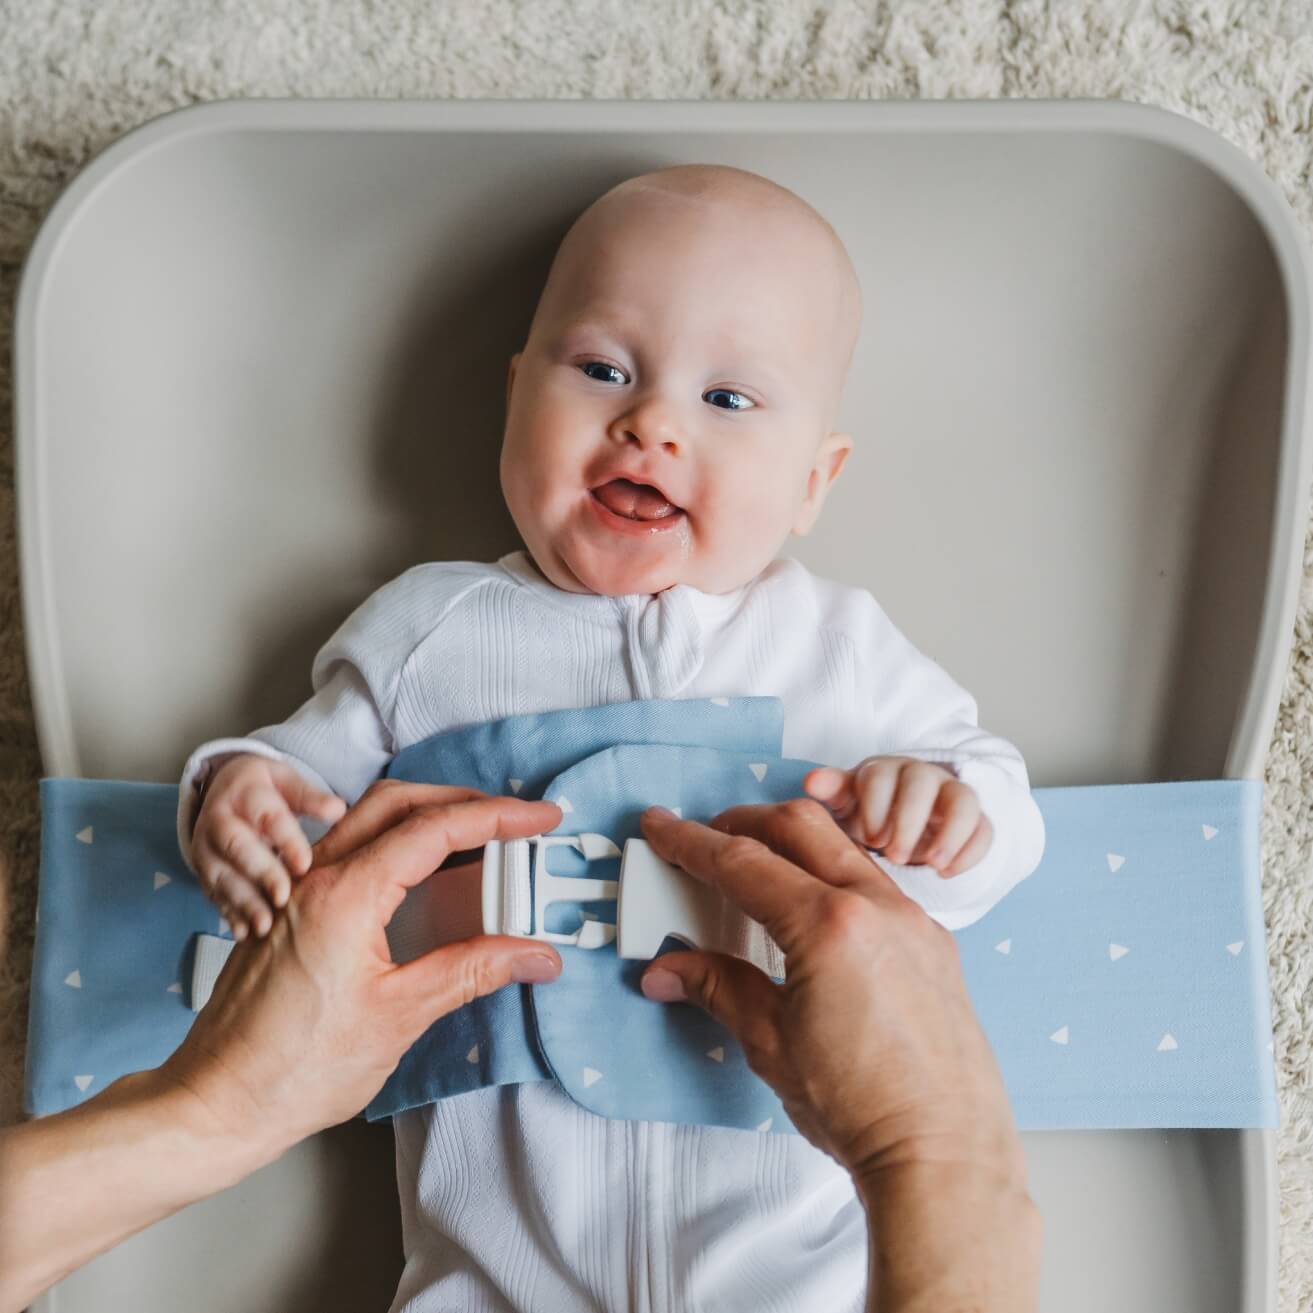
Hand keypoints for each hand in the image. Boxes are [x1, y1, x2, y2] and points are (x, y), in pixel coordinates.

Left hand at [162, 780, 563, 1155]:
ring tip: (476, 837)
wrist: (217, 1103)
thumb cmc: (295, 1069)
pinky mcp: (288, 910)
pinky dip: (393, 841)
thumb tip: (535, 955)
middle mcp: (315, 877)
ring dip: (426, 814)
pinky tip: (418, 872)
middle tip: (513, 819)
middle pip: (399, 802)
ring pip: (368, 819)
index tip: (539, 817)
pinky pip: (348, 848)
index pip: (435, 830)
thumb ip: (472, 971)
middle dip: (463, 801)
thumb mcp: (399, 1016)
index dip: (497, 817)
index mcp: (344, 896)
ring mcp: (296, 890)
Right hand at [190, 753, 347, 938]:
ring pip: (220, 874)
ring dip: (241, 901)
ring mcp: (206, 846)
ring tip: (264, 925)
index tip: (305, 864)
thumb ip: (310, 797)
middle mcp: (219, 819)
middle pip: (236, 846)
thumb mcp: (287, 781)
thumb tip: (339, 809)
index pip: (267, 816)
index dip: (286, 840)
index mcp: (246, 793)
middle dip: (259, 873)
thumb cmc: (265, 788)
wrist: (223, 788)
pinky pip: (212, 893)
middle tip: (283, 897)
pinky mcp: (201, 869)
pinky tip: (244, 932)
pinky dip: (228, 914)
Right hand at [637, 799, 1024, 1195]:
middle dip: (744, 821)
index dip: (692, 842)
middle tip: (706, 838)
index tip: (661, 827)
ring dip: (794, 843)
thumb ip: (717, 988)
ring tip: (758, 868)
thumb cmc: (860, 1107)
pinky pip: (877, 884)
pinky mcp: (935, 944)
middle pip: (799, 827)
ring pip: (845, 848)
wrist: (942, 1155)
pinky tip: (815, 911)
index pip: (743, 863)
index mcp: (828, 925)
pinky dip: (835, 876)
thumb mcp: (770, 1043)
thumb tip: (667, 969)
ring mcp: (914, 921)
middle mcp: (877, 907)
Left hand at [803, 755, 992, 876]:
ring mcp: (952, 795)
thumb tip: (811, 782)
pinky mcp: (975, 821)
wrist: (902, 827)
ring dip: (948, 833)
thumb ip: (831, 792)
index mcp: (884, 770)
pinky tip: (947, 873)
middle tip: (894, 856)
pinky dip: (970, 851)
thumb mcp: (846, 806)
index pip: (881, 775)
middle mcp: (921, 775)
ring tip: (932, 864)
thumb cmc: (868, 814)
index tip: (870, 839)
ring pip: (963, 799)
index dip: (876, 806)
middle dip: (909, 820)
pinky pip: (984, 828)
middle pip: (923, 783)